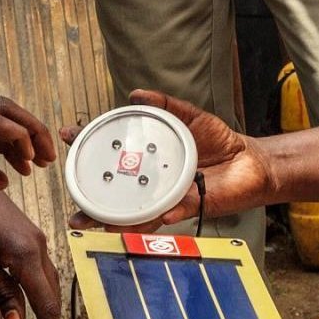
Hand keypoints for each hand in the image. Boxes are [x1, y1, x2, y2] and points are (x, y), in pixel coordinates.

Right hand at [0, 97, 54, 224]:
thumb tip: (5, 177)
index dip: (15, 133)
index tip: (28, 160)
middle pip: (0, 105)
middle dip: (30, 128)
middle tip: (46, 156)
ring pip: (2, 110)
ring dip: (29, 133)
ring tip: (40, 160)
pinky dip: (15, 140)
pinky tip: (23, 162)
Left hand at [0, 192, 67, 318]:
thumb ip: (3, 293)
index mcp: (25, 256)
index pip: (46, 306)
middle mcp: (38, 249)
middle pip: (52, 299)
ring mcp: (37, 242)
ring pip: (50, 286)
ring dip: (49, 316)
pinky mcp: (31, 239)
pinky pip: (43, 272)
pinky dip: (43, 296)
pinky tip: (36, 311)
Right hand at [66, 89, 277, 230]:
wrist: (251, 163)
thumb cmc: (219, 142)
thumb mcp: (190, 117)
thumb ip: (165, 105)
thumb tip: (136, 95)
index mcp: (148, 160)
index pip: (112, 157)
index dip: (88, 150)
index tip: (68, 138)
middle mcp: (153, 183)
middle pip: (116, 195)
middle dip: (92, 204)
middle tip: (76, 207)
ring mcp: (169, 198)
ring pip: (137, 214)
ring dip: (117, 222)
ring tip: (98, 224)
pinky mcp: (190, 207)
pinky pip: (173, 214)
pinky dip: (165, 215)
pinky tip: (157, 215)